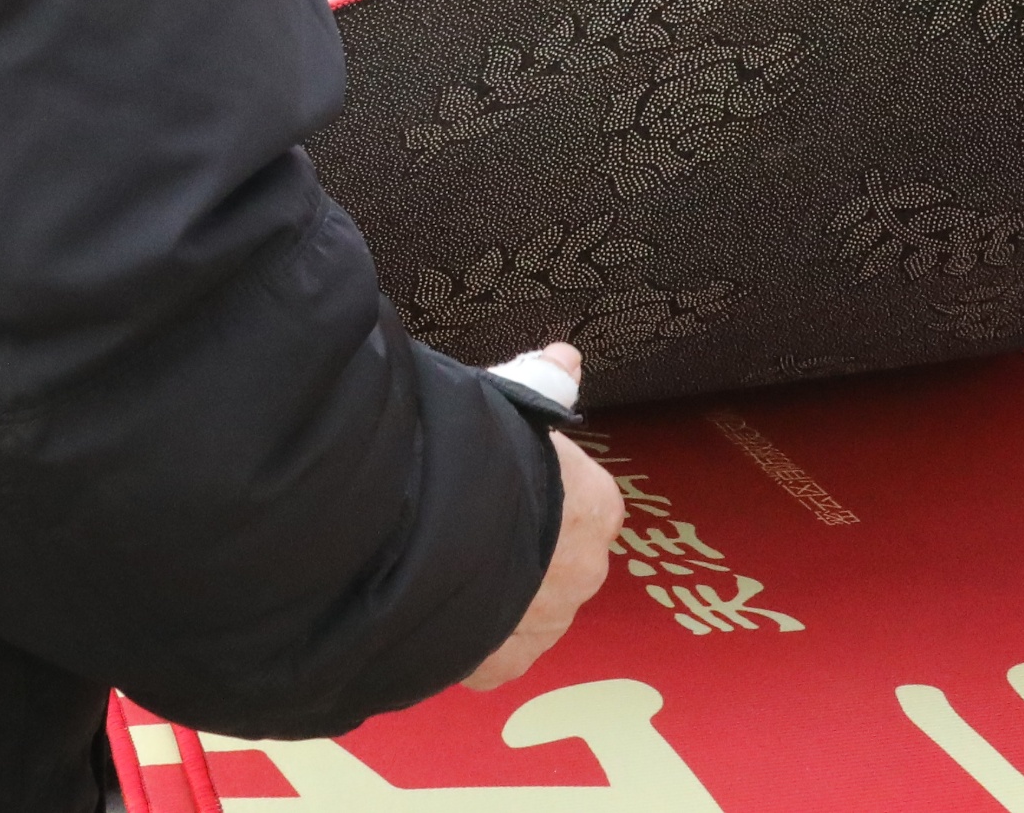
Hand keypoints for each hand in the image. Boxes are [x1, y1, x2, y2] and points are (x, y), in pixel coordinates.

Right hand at [462, 368, 622, 692]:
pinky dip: (468, 635)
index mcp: (596, 506)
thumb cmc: (473, 449)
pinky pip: (489, 651)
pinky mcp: (502, 663)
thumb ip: (541, 386)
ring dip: (496, 592)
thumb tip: (566, 359)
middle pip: (556, 559)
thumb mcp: (508, 401)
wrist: (427, 521)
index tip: (501, 480)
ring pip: (524, 608)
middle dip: (522, 546)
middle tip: (467, 520)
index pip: (581, 502)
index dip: (539, 490)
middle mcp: (585, 570)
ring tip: (442, 562)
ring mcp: (546, 624)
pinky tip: (436, 603)